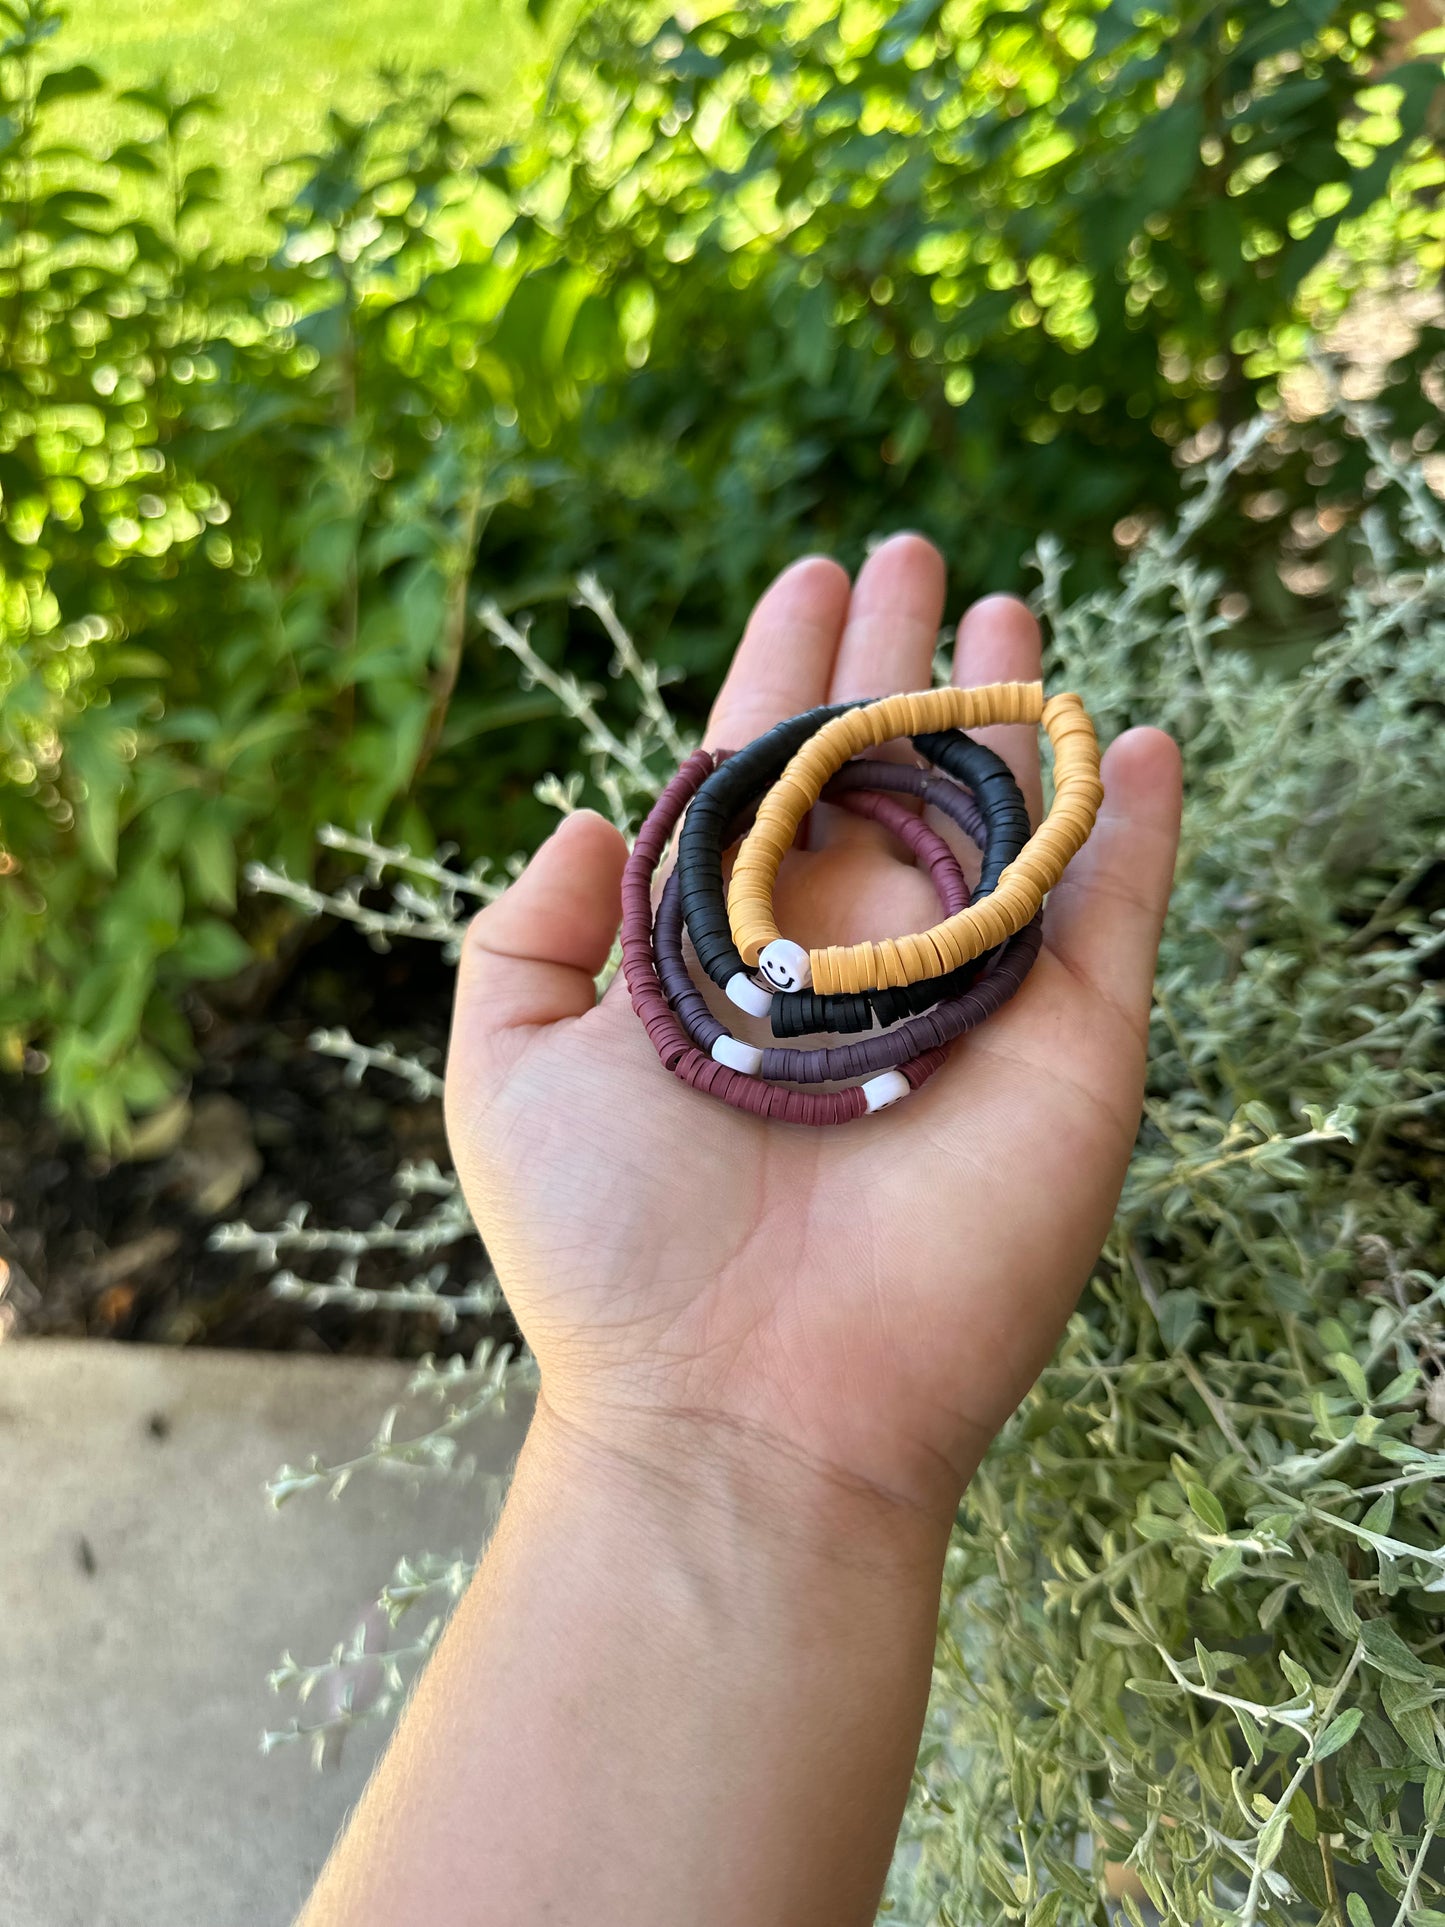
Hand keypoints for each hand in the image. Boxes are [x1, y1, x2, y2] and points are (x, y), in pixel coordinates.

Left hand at [445, 534, 1180, 1524]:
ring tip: (1014, 614)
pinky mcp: (1070, 1046)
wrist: (748, 1406)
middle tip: (918, 556)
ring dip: (1014, 712)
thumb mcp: (511, 1073)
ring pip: (1004, 816)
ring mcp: (964, 996)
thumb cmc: (614, 1251)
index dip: (785, 668)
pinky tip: (1142, 738)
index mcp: (727, 946)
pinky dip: (1138, 821)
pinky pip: (1117, 908)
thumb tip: (585, 813)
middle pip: (883, 769)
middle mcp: (847, 956)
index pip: (766, 772)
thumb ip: (524, 936)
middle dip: (898, 660)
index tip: (809, 578)